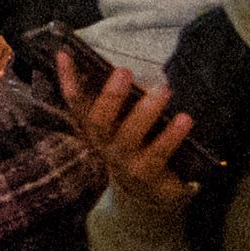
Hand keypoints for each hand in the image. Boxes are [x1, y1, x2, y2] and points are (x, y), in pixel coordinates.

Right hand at [53, 40, 196, 207]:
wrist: (147, 196)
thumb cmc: (135, 148)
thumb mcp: (122, 126)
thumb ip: (122, 102)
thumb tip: (130, 68)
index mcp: (94, 129)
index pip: (75, 103)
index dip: (68, 80)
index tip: (64, 54)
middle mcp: (104, 145)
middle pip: (99, 121)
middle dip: (110, 96)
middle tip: (124, 71)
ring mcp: (123, 161)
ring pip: (129, 135)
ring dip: (145, 112)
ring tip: (163, 90)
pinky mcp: (147, 174)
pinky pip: (159, 153)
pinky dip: (172, 135)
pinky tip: (185, 119)